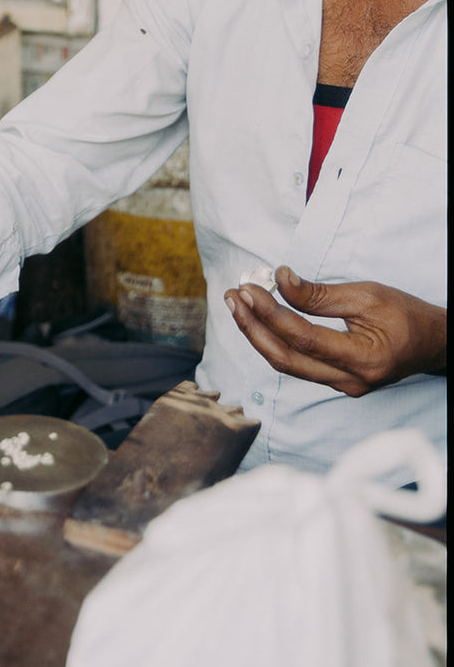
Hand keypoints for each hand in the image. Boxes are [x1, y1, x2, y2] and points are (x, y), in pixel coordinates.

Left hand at [224, 266, 446, 395]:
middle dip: (253, 327)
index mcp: (363, 359)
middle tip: (233, 296)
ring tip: (239, 305)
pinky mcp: (337, 382)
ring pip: (288, 365)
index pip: (303, 339)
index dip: (271, 313)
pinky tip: (260, 320)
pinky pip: (298, 365)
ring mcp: (343, 387)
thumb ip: (321, 294)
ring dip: (259, 334)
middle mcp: (350, 382)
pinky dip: (276, 341)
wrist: (435, 344)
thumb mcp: (368, 295)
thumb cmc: (407, 316)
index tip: (249, 288)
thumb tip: (280, 279)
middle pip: (286, 359)